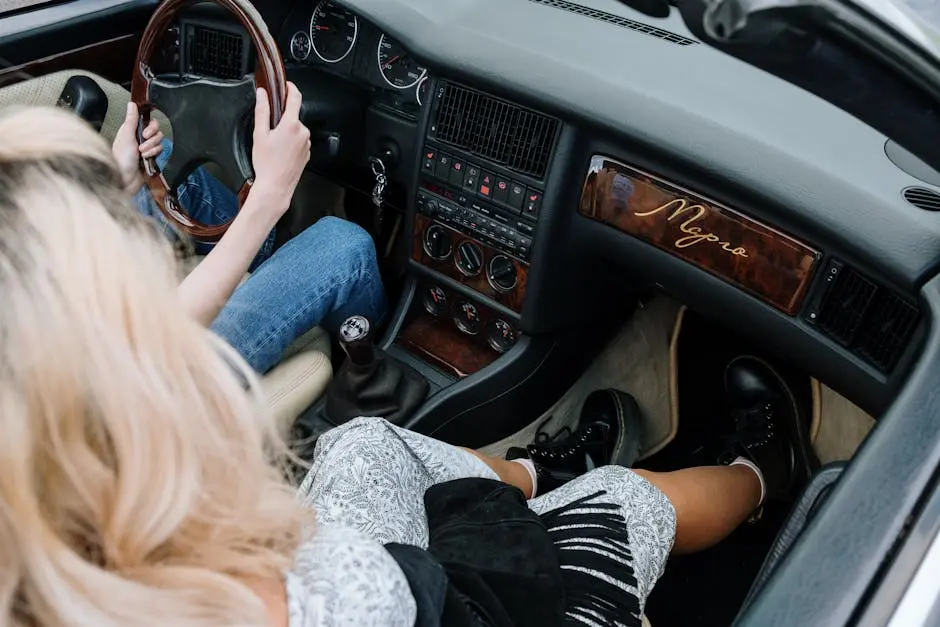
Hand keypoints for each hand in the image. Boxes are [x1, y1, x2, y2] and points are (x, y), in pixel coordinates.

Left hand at [112, 102, 163, 192]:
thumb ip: (131, 119)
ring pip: (159, 142)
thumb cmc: (121, 157)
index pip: (149, 122)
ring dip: (151, 148)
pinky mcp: (151, 158)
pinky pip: (160, 151)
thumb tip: (132, 103)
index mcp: (132, 130)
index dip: (151, 127)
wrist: (124, 178)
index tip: (145, 133)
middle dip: (151, 139)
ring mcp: (146, 148)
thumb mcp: (126, 135)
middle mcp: (140, 138)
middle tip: (142, 145)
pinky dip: (153, 155)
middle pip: (157, 132)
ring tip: (141, 154)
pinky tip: (145, 159)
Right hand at [249, 82, 309, 215]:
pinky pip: (299, 141)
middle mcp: (303, 132)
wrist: (276, 186)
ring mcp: (306, 143)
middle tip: (269, 129)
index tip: (286, 84)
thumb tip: (262, 94)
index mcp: (291, 125)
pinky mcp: (307, 153)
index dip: (290, 87)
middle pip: (293, 116)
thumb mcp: (260, 134)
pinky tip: (280, 152)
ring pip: (296, 129)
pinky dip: (290, 142)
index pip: (295, 97)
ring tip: (274, 145)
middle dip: (282, 118)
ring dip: (286, 131)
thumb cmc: (267, 164)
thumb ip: (262, 110)